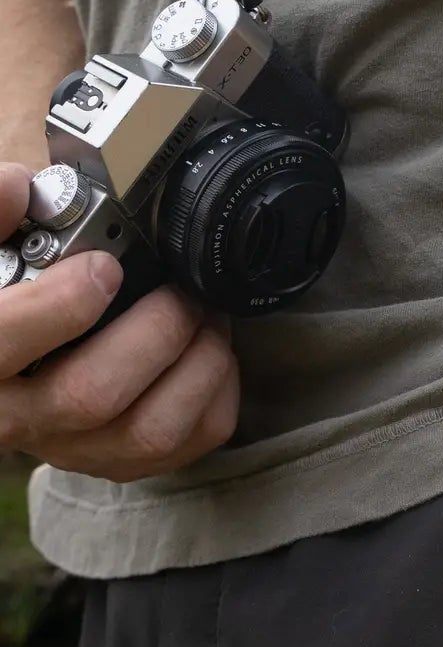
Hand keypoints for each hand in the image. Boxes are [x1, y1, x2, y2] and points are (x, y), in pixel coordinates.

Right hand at [0, 164, 239, 480]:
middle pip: (91, 395)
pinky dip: (216, 392)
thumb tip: (15, 185)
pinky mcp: (119, 461)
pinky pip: (189, 441)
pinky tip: (208, 352)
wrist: (10, 370)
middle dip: (154, 333)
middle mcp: (15, 417)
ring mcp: (71, 448)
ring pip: (151, 430)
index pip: (0, 344)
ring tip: (204, 316)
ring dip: (197, 364)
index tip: (102, 266)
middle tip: (177, 291)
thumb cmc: (5, 302)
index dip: (57, 309)